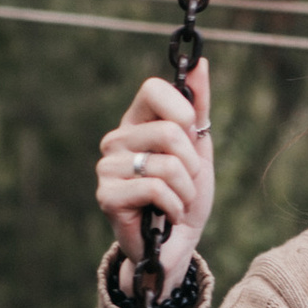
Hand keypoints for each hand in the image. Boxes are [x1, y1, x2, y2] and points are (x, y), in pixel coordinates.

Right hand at [95, 63, 214, 295]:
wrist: (177, 244)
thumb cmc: (187, 194)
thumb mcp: (200, 147)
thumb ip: (198, 106)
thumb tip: (200, 63)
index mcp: (136, 121)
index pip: (154, 89)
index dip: (182, 111)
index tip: (191, 133)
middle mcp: (117, 139)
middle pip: (170, 131)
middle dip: (192, 163)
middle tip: (187, 182)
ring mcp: (108, 167)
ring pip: (167, 164)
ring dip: (185, 190)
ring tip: (178, 201)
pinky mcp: (107, 196)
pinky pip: (156, 190)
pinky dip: (174, 206)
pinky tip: (166, 215)